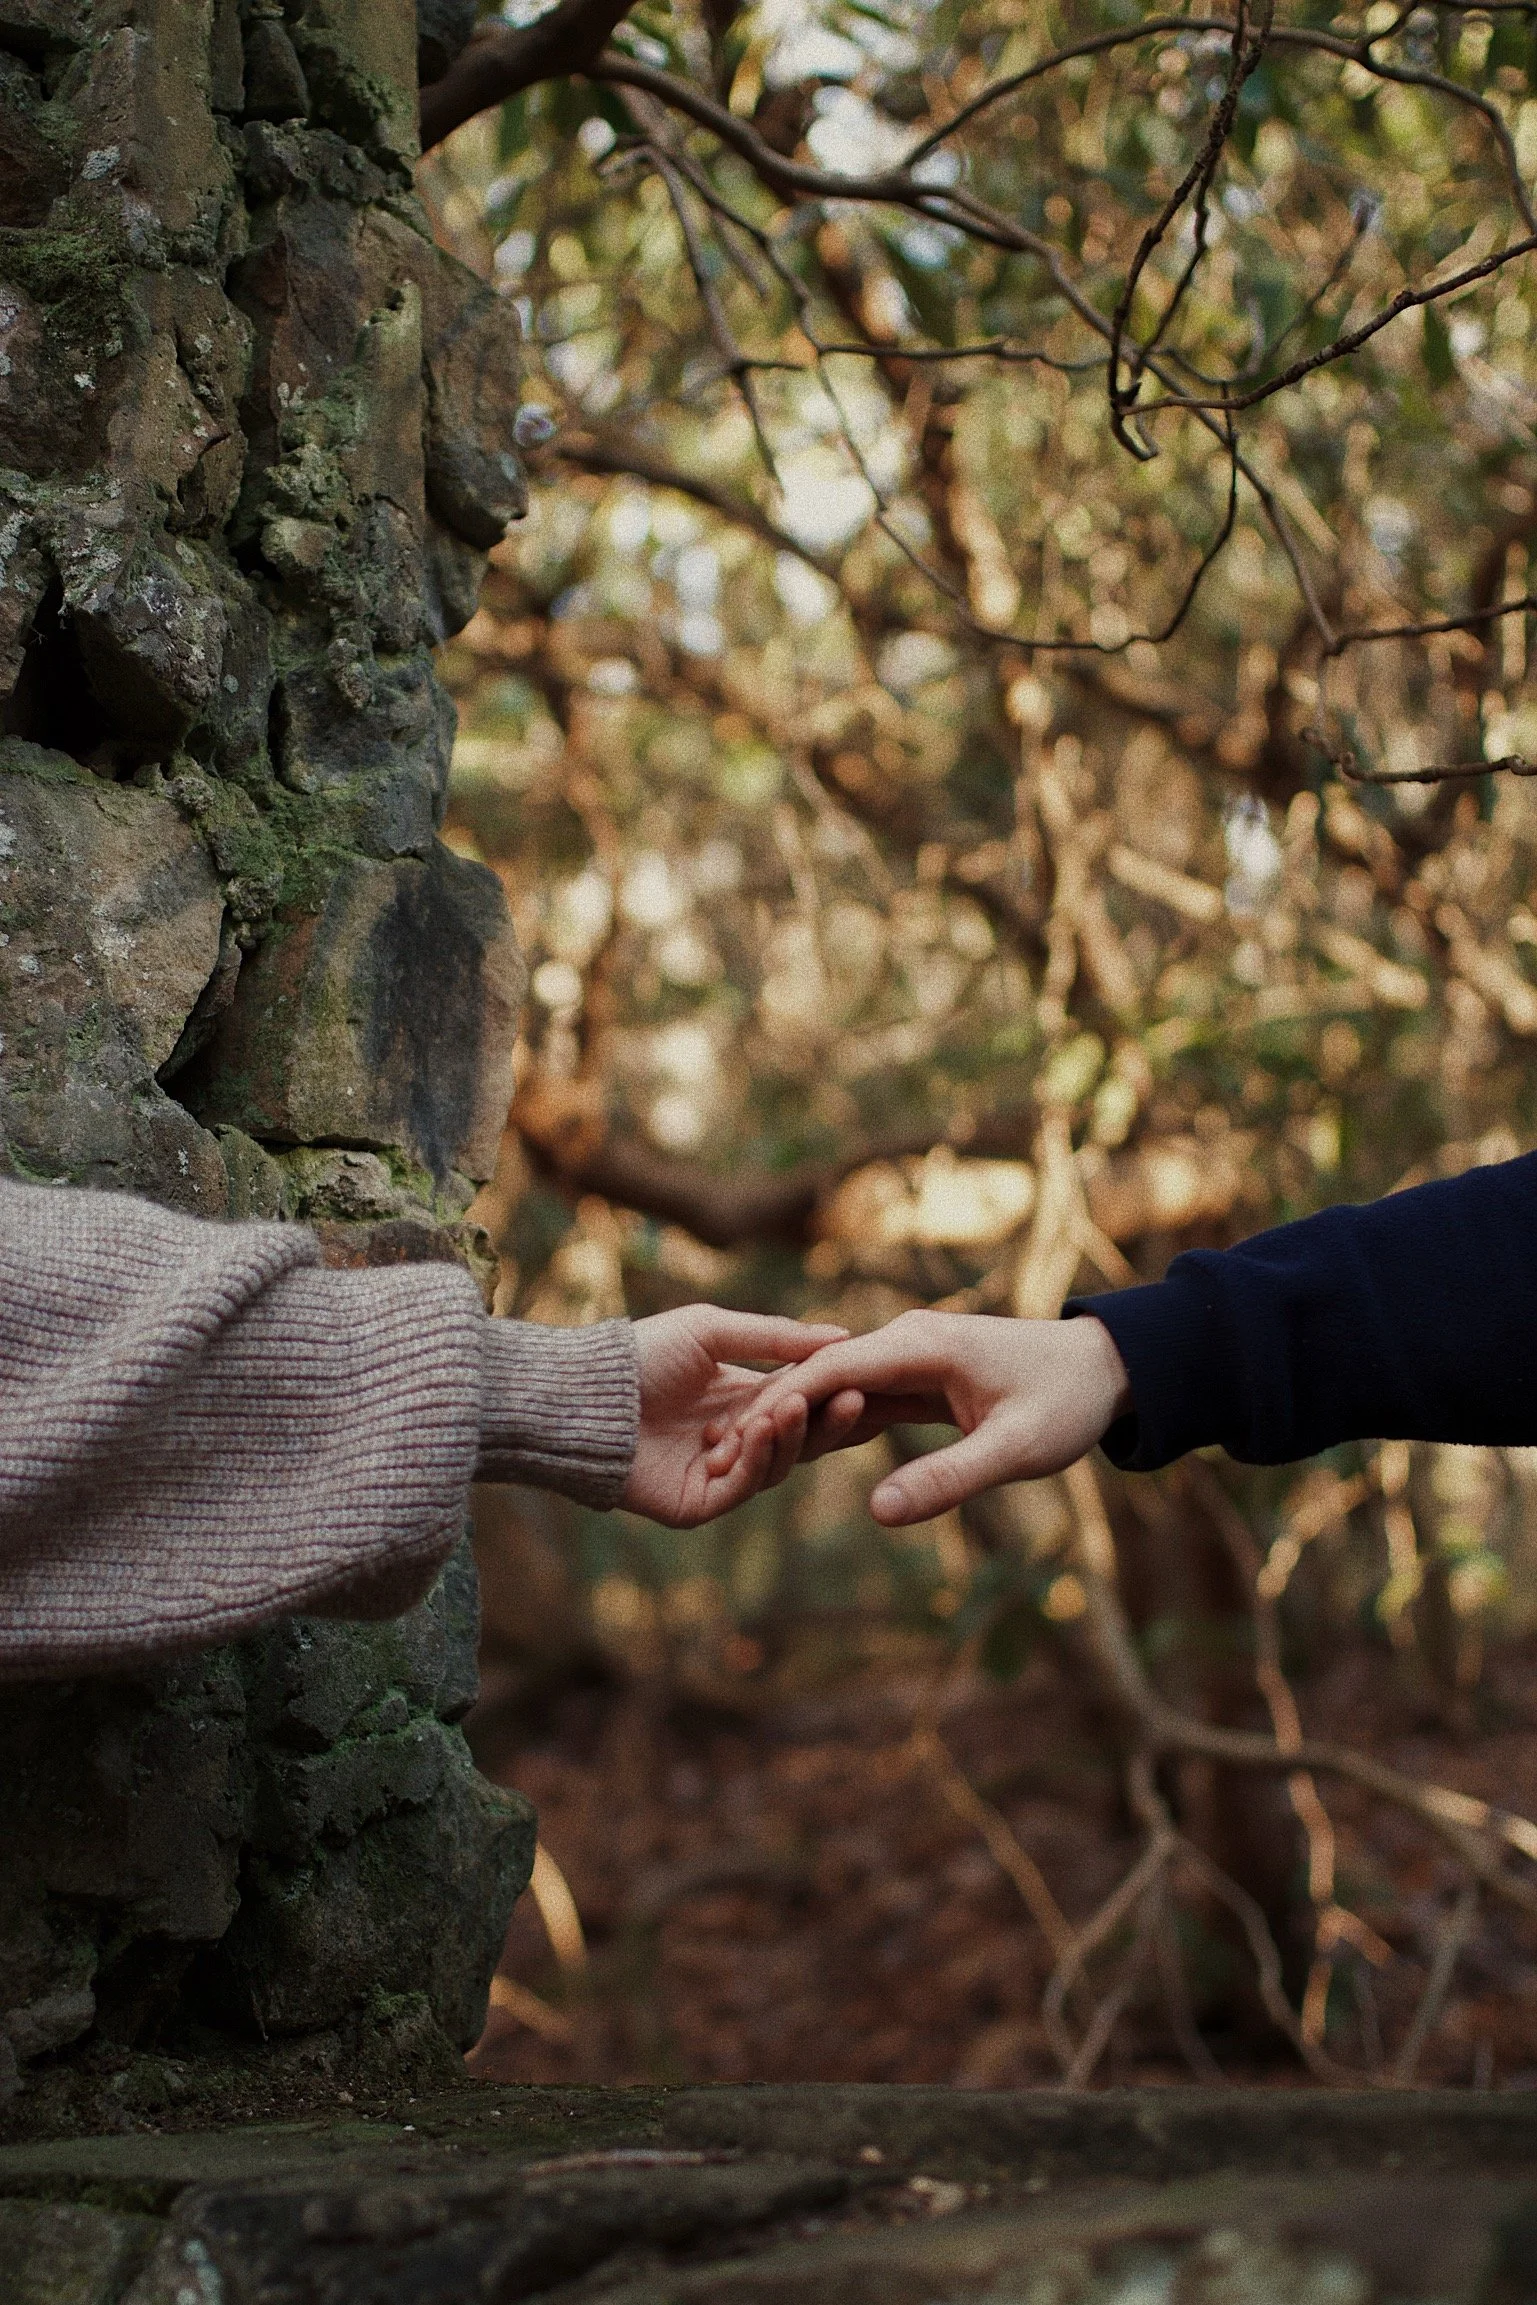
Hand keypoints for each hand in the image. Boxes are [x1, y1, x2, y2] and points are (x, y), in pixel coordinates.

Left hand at [621, 1305, 857, 1527]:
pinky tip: (759, 1430)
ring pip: (775, 1467)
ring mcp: (716, 1476)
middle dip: (825, 1422)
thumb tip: (842, 1335)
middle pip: (797, 1442)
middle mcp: (734, 1441)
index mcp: (741, 1401)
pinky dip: (756, 1460)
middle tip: (851, 1400)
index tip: (861, 1379)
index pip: (801, 1405)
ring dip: (788, 1437)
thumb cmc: (643, 1354)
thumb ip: (776, 1337)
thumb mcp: (713, 1331)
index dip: (830, 1396)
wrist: (586, 1393)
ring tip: (789, 1406)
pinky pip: (742, 1489)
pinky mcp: (697, 1504)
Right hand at [717, 1311, 1131, 1525]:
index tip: (733, 1443)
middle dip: (769, 1411)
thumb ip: (947, 1480)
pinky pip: (859, 1395)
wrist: (1106, 1369)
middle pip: (818, 1371)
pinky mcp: (917, 1373)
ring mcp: (909, 1353)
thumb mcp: (1014, 1451)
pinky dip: (824, 1420)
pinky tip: (789, 1450)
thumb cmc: (1065, 1405)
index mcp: (921, 1343)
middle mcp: (906, 1338)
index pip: (829, 1368)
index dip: (779, 1405)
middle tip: (715, 1456)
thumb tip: (878, 1514)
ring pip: (834, 1384)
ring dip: (790, 1417)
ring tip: (734, 1455)